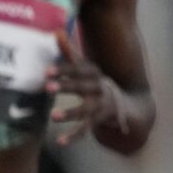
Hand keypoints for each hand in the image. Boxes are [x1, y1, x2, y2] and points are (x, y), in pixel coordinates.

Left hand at [47, 30, 121, 145]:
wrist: (126, 105)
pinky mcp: (99, 121)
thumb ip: (70, 53)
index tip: (46, 71)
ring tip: (53, 116)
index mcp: (95, 73)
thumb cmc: (96, 83)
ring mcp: (101, 106)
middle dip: (66, 86)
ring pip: (86, 110)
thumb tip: (57, 31)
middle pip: (83, 87)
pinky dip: (74, 136)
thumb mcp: (86, 68)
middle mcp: (100, 88)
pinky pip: (86, 129)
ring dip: (70, 112)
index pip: (80, 69)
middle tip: (48, 87)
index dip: (64, 69)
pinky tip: (60, 141)